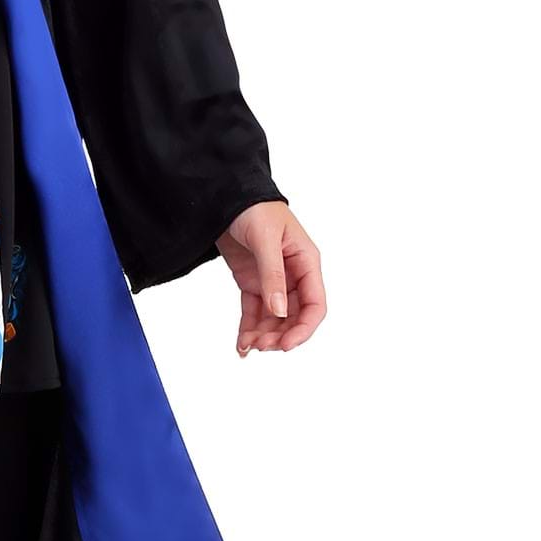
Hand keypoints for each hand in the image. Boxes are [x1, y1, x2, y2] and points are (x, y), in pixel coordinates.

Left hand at [217, 202, 326, 355]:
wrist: (225, 195)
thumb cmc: (253, 207)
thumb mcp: (265, 240)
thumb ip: (272, 276)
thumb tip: (280, 311)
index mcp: (306, 261)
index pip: (315, 304)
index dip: (304, 328)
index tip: (286, 345)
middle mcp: (293, 274)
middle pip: (294, 316)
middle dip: (280, 335)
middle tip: (260, 346)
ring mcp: (272, 280)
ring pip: (274, 318)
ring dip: (263, 335)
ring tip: (247, 346)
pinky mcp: (252, 282)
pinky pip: (254, 312)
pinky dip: (248, 328)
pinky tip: (241, 344)